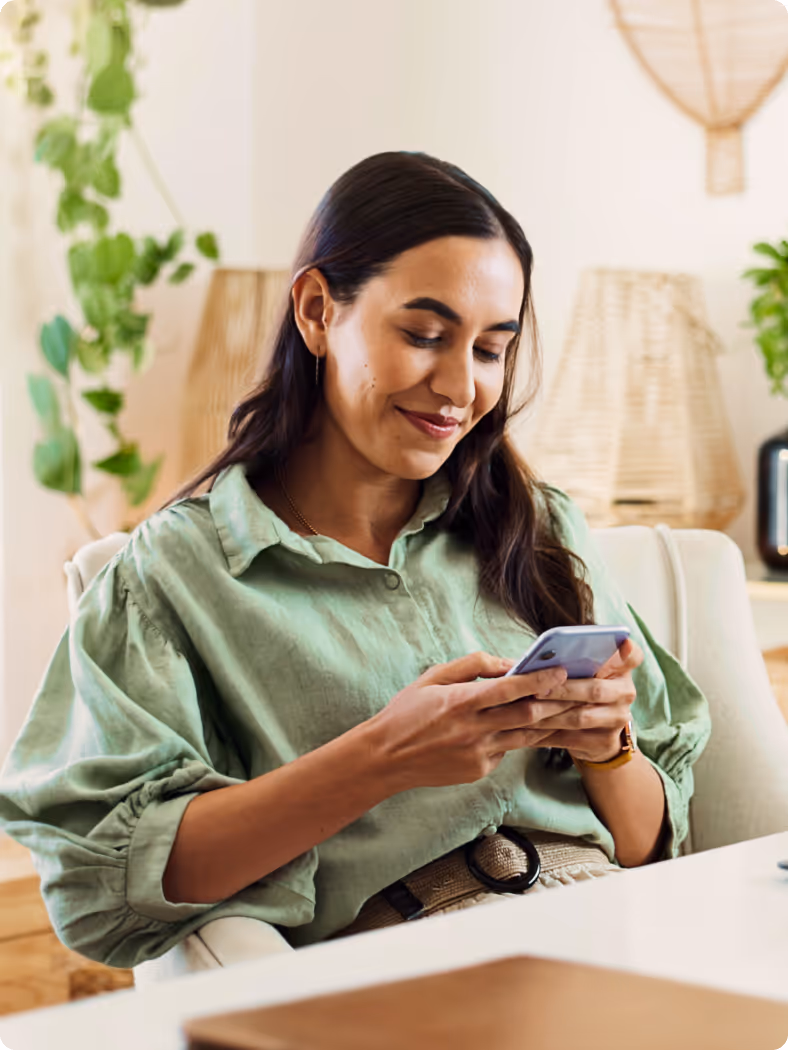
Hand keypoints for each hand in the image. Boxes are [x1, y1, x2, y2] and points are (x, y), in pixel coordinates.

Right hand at [367, 650, 571, 790]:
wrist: (385, 758)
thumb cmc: (407, 712)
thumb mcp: (433, 677)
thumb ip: (471, 666)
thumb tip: (506, 662)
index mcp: (460, 702)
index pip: (509, 689)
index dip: (538, 679)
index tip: (560, 670)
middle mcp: (473, 730)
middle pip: (526, 716)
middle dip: (557, 702)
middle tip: (580, 691)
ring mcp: (478, 754)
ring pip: (525, 737)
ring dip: (550, 724)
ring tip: (573, 712)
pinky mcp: (479, 770)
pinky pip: (506, 750)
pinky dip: (517, 737)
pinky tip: (528, 728)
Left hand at [519, 637, 644, 762]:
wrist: (596, 735)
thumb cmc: (581, 690)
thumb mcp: (583, 673)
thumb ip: (572, 662)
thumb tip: (537, 658)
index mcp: (621, 669)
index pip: (633, 656)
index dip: (628, 651)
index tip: (623, 644)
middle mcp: (625, 693)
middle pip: (596, 689)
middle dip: (563, 690)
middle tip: (536, 689)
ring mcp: (618, 719)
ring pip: (581, 716)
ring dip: (550, 713)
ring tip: (525, 710)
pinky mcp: (606, 742)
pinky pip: (572, 738)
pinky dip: (547, 734)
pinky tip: (528, 729)